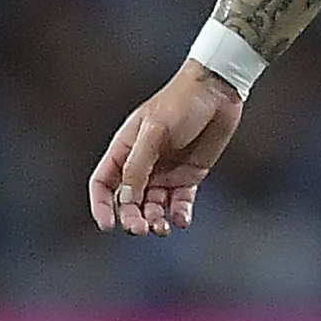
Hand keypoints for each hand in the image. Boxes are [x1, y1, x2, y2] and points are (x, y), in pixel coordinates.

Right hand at [87, 60, 247, 235]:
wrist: (218, 91)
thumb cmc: (181, 102)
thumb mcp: (154, 130)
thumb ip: (138, 165)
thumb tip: (126, 198)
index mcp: (125, 149)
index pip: (103, 183)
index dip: (102, 205)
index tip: (108, 225)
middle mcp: (143, 163)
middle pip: (128, 200)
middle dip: (132, 217)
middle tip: (141, 229)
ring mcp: (166, 171)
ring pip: (153, 206)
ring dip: (154, 219)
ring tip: (162, 227)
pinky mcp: (189, 176)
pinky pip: (179, 202)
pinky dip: (178, 214)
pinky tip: (180, 219)